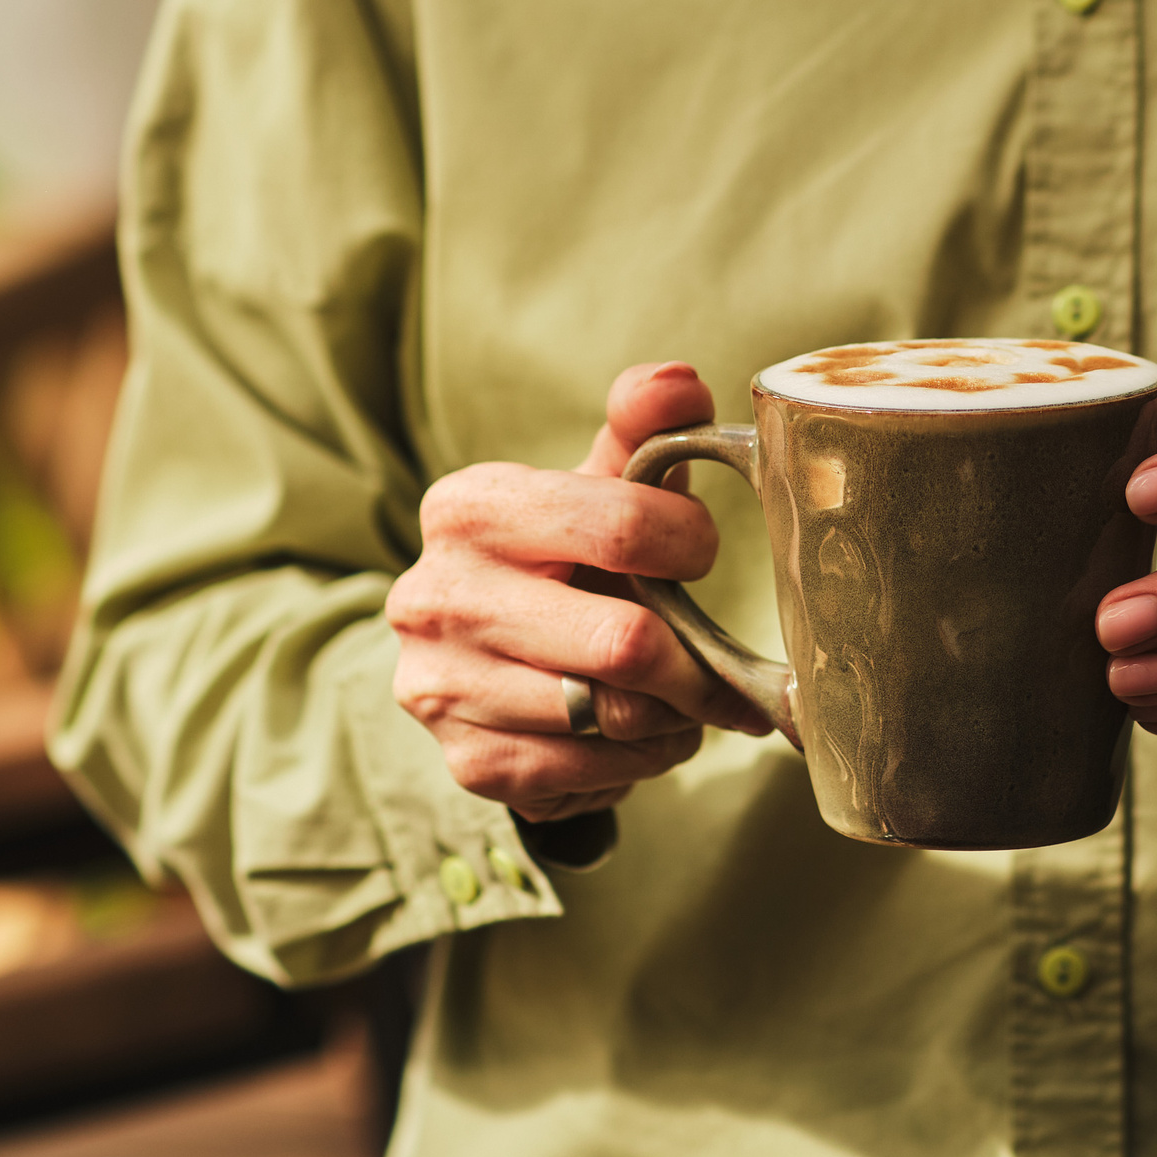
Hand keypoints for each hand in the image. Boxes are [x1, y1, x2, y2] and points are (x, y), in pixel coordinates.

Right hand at [387, 363, 772, 820]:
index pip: (626, 526)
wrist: (496, 653)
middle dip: (696, 658)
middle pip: (624, 643)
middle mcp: (437, 595)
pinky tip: (641, 732)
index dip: (691, 545)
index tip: (698, 554)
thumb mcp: (602, 481)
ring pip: (613, 717)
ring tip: (680, 693)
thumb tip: (678, 383)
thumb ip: (643, 425)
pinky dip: (641, 759)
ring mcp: (441, 684)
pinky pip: (591, 774)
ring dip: (674, 714)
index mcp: (470, 506)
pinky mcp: (466, 760)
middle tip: (719, 658)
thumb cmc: (570, 555)